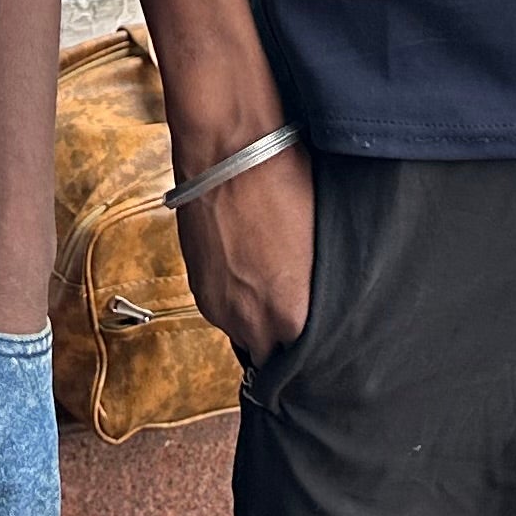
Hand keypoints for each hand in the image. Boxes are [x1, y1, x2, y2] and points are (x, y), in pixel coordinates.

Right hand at [172, 133, 314, 370]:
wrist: (229, 154)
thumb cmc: (285, 187)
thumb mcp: (318, 248)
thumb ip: (314, 293)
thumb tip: (315, 306)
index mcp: (293, 317)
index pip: (305, 361)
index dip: (311, 345)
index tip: (315, 332)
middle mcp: (253, 324)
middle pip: (270, 353)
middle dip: (282, 336)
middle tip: (293, 306)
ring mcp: (219, 308)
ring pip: (244, 332)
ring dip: (255, 318)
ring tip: (267, 282)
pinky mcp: (197, 288)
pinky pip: (222, 309)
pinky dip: (233, 298)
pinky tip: (244, 268)